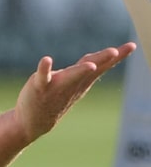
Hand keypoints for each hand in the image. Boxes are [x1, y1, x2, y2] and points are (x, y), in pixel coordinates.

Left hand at [16, 42, 136, 142]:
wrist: (34, 120)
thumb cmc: (56, 98)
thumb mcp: (74, 85)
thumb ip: (82, 72)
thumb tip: (94, 60)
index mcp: (82, 81)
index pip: (102, 66)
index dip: (117, 56)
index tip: (132, 45)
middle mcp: (73, 83)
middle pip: (90, 69)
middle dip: (103, 60)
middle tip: (116, 51)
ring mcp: (56, 86)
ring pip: (70, 76)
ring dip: (80, 71)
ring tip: (90, 65)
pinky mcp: (39, 87)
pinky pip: (42, 76)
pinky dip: (44, 68)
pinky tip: (46, 59)